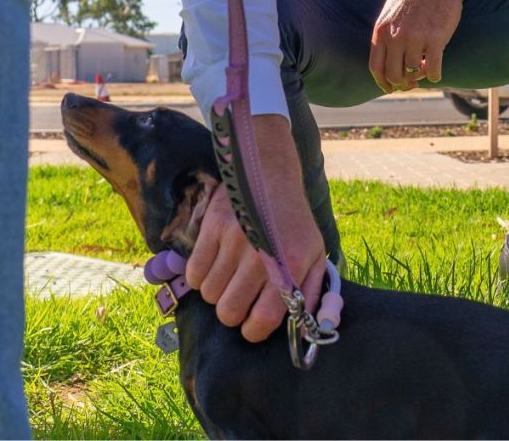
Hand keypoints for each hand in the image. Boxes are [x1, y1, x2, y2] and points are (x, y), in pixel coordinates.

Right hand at [184, 114, 326, 342]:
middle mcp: (260, 254)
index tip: (251, 327)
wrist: (272, 176)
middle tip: (238, 302)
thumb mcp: (314, 257)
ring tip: (228, 280)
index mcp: (290, 265)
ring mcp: (233, 239)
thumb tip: (303, 331)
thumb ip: (309, 295)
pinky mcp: (212, 226)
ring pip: (209, 293)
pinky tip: (214, 267)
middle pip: (229, 311)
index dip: (253, 331)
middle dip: (232, 315)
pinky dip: (200, 278)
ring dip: (217, 294)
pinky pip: (194, 272)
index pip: (263, 318)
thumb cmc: (294, 225)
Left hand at [369, 0, 474, 92]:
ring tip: (424, 72)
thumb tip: (384, 57)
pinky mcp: (436, 39)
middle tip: (410, 83)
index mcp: (381, 30)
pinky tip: (436, 72)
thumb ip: (385, 33)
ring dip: (419, 78)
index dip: (382, 82)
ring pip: (413, 73)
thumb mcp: (390, 10)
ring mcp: (415, 39)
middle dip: (402, 84)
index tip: (390, 88)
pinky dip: (435, 75)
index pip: (376, 67)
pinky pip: (434, 69)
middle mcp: (395, 36)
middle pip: (394, 74)